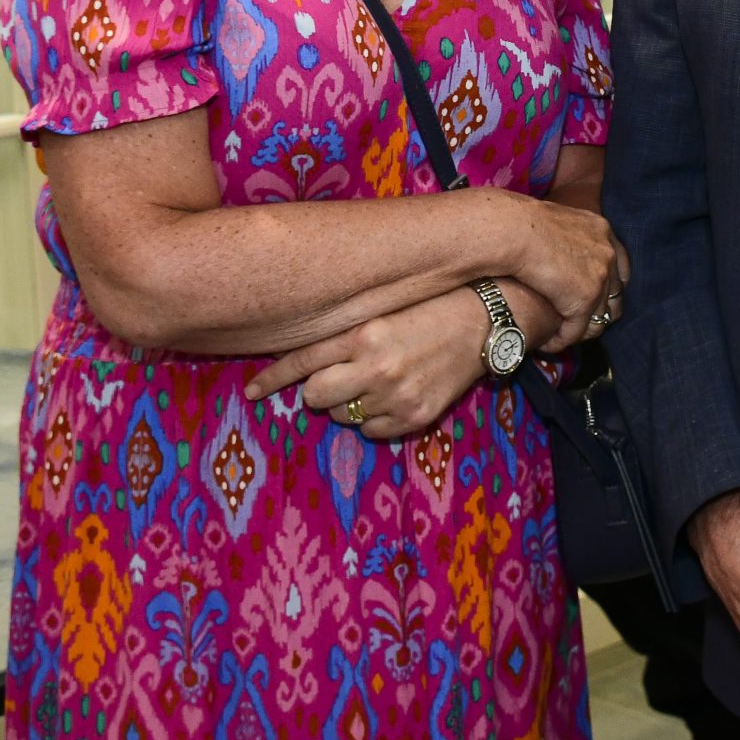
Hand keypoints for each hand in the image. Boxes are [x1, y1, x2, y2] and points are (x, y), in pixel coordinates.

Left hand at [240, 286, 483, 439]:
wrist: (486, 321)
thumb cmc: (431, 306)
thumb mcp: (383, 309)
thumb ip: (344, 331)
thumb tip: (300, 358)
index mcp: (364, 333)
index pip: (302, 362)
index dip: (272, 379)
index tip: (252, 392)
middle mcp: (376, 366)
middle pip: (315, 397)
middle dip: (317, 390)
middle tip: (335, 379)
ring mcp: (396, 396)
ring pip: (342, 417)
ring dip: (348, 403)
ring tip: (375, 382)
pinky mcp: (415, 418)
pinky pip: (372, 432)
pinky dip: (375, 419)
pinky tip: (394, 396)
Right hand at [510, 197, 627, 347]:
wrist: (512, 231)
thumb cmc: (519, 225)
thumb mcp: (554, 224)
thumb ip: (565, 238)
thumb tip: (557, 250)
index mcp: (601, 229)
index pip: (619, 265)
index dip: (608, 284)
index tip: (596, 296)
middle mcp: (607, 252)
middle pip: (615, 293)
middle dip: (599, 310)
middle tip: (580, 323)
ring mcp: (599, 276)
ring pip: (598, 316)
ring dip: (580, 329)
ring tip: (563, 336)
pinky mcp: (584, 299)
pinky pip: (577, 329)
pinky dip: (563, 339)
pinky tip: (549, 344)